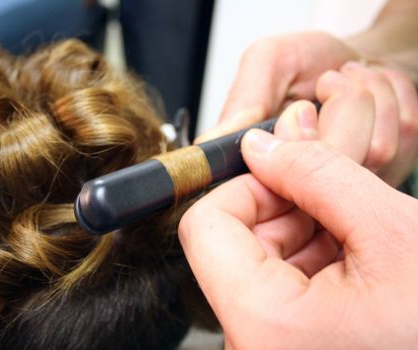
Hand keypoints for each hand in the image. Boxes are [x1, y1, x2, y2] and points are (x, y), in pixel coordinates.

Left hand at [179, 127, 417, 348]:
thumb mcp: (392, 232)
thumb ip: (318, 173)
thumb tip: (265, 143)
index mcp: (265, 323)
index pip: (204, 226)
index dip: (246, 186)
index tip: (285, 172)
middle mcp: (250, 347)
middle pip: (228, 244)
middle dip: (280, 210)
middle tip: (332, 202)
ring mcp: (263, 349)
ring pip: (252, 263)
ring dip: (298, 235)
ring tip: (352, 238)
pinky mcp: (281, 346)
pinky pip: (272, 289)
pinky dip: (306, 262)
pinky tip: (347, 261)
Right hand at [196, 31, 417, 186]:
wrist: (357, 62)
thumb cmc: (311, 61)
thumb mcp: (268, 62)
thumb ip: (244, 99)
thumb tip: (213, 141)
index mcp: (260, 163)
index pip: (264, 185)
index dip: (291, 147)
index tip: (300, 110)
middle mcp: (299, 184)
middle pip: (327, 169)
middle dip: (337, 110)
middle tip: (327, 85)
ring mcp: (342, 188)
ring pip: (369, 154)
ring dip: (366, 102)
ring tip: (348, 87)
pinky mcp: (381, 178)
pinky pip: (399, 144)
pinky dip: (392, 107)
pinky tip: (371, 102)